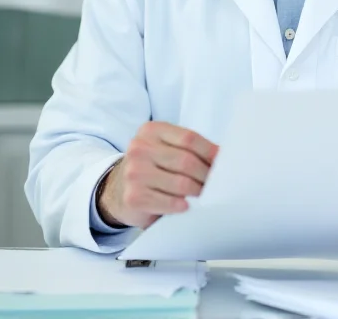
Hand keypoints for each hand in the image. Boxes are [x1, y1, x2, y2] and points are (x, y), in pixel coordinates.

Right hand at [97, 121, 218, 229]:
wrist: (115, 190)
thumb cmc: (150, 167)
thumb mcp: (163, 148)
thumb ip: (186, 148)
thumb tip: (221, 156)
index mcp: (151, 130)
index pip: (189, 138)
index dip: (209, 151)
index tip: (222, 161)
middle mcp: (140, 148)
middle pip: (186, 161)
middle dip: (206, 174)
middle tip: (216, 183)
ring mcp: (135, 172)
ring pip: (180, 182)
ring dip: (197, 191)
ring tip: (204, 194)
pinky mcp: (134, 196)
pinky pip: (168, 202)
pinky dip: (181, 205)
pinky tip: (187, 205)